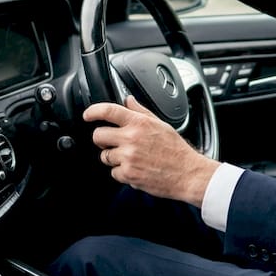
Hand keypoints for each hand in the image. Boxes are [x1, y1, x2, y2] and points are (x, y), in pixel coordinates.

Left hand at [86, 95, 219, 205]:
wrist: (187, 173)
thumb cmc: (176, 150)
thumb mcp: (160, 124)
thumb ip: (141, 111)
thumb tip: (128, 101)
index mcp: (139, 123)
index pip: (108, 111)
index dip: (93, 111)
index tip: (87, 115)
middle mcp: (131, 138)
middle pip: (98, 135)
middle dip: (103, 139)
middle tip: (112, 142)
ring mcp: (128, 157)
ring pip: (104, 156)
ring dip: (113, 158)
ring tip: (131, 158)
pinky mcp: (128, 174)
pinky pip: (113, 172)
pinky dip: (121, 172)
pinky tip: (135, 169)